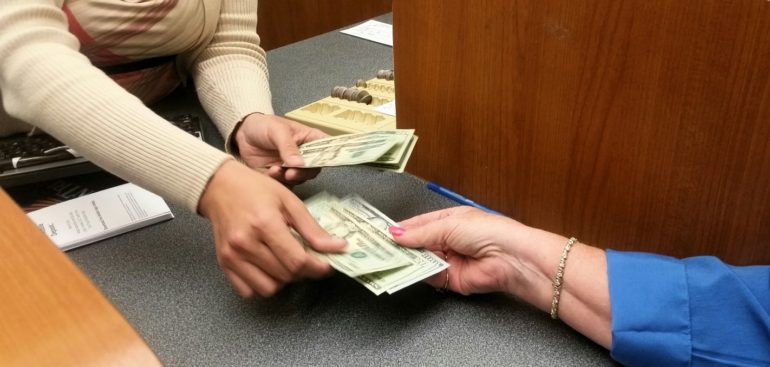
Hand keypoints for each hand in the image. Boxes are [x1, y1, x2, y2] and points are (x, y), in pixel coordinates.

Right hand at [198, 160, 345, 296]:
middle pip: (286, 276)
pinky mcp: (223, 264)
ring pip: (269, 289)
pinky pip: (249, 291)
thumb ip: (313, 229)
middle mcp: (245, 243)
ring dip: (283, 280)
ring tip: (285, 262)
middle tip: (307, 258)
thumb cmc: (255, 190)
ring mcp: (232, 256)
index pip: (297, 261)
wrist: (219, 187)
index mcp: (264, 224)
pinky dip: (262, 284)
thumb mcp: (289, 201)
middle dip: (303, 272)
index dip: (318, 268)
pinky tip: (268, 267)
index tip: (326, 265)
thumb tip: (338, 247)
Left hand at [234, 113, 326, 186]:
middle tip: (291, 173)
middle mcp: (306, 155)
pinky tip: (269, 173)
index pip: (328, 149)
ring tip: (274, 170)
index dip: (330, 157)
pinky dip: (279, 182)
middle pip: (315, 169)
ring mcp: (294, 167)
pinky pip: (286, 185)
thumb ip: (288, 146)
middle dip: (303, 173)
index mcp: (310, 139)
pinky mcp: (282, 176)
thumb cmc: (264, 126)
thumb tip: (299, 163)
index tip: (321, 163)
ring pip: (301, 179)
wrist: (243, 134)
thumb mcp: (277, 131)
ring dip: (289, 178)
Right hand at [389, 206, 532, 294]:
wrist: (510, 259)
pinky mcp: (450, 279)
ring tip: (388, 257)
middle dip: (402, 245)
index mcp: (449, 220)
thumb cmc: (487, 232)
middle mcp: (448, 239)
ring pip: (421, 260)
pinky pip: (429, 276)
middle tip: (379, 247)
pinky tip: (405, 269)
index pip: (420, 223)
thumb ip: (421, 233)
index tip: (382, 232)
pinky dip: (417, 273)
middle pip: (418, 243)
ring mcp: (449, 259)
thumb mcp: (449, 225)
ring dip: (407, 259)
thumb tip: (396, 233)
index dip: (402, 228)